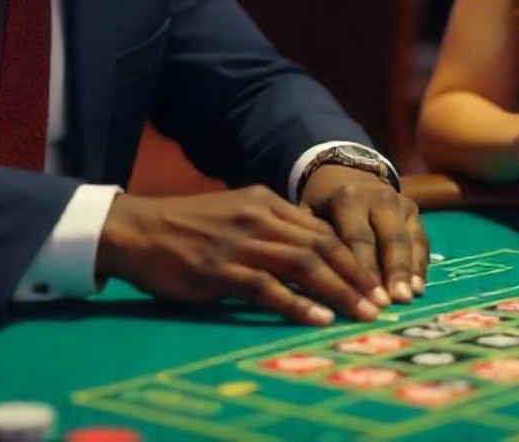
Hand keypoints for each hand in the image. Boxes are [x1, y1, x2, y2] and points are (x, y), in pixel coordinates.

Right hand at [97, 187, 385, 325]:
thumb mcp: (236, 213)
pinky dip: (297, 304)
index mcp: (265, 201)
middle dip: (356, 275)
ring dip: (338, 291)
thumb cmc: (188, 227)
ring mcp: (241, 243)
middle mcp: (259, 217)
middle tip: (380, 302)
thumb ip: (271, 227)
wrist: (138, 230)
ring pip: (303, 265)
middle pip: (321, 246)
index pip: (321, 228)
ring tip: (361, 313)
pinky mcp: (221, 270)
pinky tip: (318, 318)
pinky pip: (268, 288)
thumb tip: (311, 249)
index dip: (353, 255)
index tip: (375, 280)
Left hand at [300, 165, 428, 305]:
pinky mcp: (413, 211)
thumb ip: (314, 241)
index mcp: (348, 198)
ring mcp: (400, 203)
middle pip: (390, 239)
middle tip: (397, 301)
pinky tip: (418, 287)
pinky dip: (420, 264)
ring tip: (411, 296)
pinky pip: (421, 240)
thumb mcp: (309, 214)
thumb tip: (313, 279)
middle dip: (394, 272)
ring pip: (409, 240)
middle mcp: (379, 198)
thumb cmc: (322, 204)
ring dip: (410, 270)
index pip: (358, 239)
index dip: (364, 270)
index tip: (368, 298)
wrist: (344, 173)